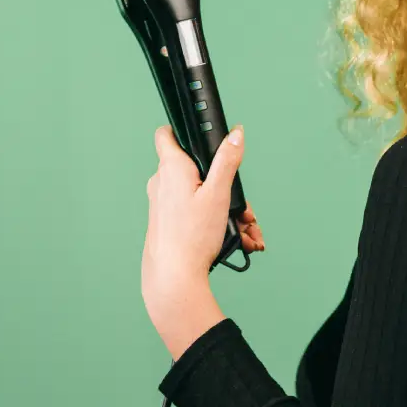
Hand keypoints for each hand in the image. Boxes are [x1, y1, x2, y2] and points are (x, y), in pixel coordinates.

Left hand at [142, 124, 263, 300]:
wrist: (174, 276)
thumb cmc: (192, 236)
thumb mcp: (219, 194)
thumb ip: (227, 160)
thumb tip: (235, 134)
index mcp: (172, 168)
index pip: (167, 134)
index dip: (184, 130)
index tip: (202, 136)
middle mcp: (163, 182)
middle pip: (198, 170)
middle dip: (225, 185)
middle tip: (242, 207)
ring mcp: (163, 202)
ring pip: (200, 194)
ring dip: (226, 209)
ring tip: (243, 230)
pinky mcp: (167, 220)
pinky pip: (195, 212)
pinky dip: (215, 221)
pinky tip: (234, 239)